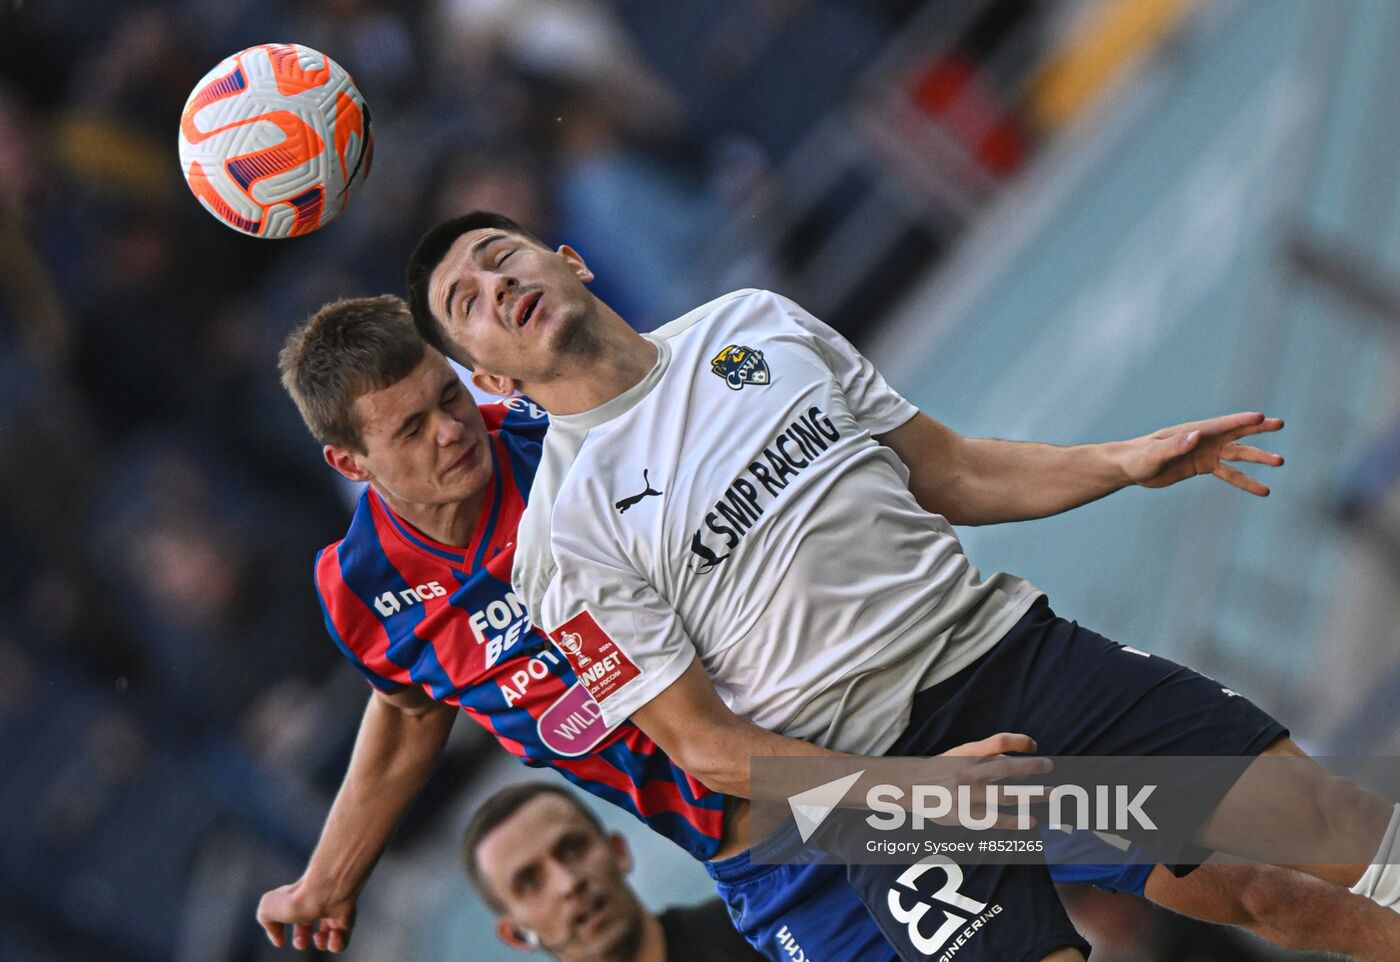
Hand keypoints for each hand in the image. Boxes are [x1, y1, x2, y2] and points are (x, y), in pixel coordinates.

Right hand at [256, 878, 356, 952]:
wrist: (327, 892)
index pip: (289, 911)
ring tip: (318, 938)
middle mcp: (315, 901)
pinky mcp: (348, 917)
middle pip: (308, 922)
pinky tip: (332, 938)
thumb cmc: (298, 898)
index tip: (280, 941)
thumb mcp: (268, 908)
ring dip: (321, 943)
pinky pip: (343, 938)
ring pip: (328, 930)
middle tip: (301, 943)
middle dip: (301, 939)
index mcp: (296, 897)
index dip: (280, 928)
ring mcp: (333, 909)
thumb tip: (278, 935)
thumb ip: (266, 920)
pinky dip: (336, 945)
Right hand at [898, 732, 1051, 829]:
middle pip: (1005, 767)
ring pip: (1006, 795)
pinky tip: (1031, 822)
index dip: (1019, 741)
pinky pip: (995, 820)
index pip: (997, 742)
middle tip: (1050, 766)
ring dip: (1031, 794)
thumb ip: (989, 756)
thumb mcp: (962, 754)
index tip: (1034, 746)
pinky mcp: (965, 815)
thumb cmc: (944, 769)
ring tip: (1052, 794)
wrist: (911, 787)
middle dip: (1032, 767)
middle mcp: (968, 772)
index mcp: (967, 754)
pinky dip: (1015, 821)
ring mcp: (967, 795)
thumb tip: (1022, 763)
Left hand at [1124, 411, 1283, 495]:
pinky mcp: (1203, 466)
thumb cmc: (1138, 458)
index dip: (1241, 420)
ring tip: (1280, 461)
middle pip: (1235, 432)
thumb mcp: (1153, 454)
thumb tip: (1196, 436)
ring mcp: (1205, 452)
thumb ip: (1174, 445)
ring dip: (1258, 457)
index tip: (1262, 417)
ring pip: (1237, 454)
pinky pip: (1229, 474)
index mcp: (1192, 431)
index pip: (1221, 424)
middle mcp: (1203, 439)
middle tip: (1281, 423)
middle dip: (1258, 429)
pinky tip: (1263, 490)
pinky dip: (1246, 481)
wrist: (1130, 468)